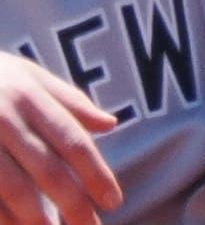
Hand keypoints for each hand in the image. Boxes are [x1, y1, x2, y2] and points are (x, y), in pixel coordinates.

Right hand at [0, 54, 119, 224]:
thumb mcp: (27, 75)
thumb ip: (69, 101)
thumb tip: (111, 124)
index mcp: (29, 97)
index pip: (73, 142)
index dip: (96, 174)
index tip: (113, 201)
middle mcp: (4, 118)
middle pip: (48, 170)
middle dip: (74, 203)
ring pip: (14, 188)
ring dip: (37, 217)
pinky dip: (3, 216)